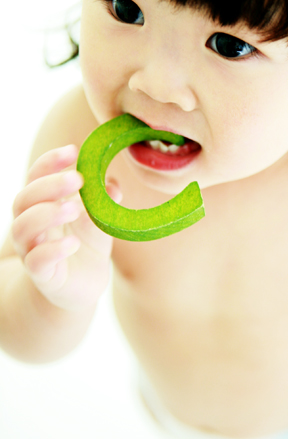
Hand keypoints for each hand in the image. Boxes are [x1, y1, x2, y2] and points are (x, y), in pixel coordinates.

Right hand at [11, 144, 120, 312]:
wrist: (81, 287)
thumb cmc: (85, 245)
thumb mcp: (99, 219)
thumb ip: (104, 200)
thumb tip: (112, 183)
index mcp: (43, 203)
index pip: (37, 176)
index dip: (50, 162)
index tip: (72, 151)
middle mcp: (31, 223)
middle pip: (25, 198)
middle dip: (49, 185)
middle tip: (76, 179)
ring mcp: (32, 248)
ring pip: (24, 227)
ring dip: (47, 214)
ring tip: (74, 209)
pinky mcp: (41, 274)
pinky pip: (37, 261)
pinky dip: (52, 250)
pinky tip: (73, 244)